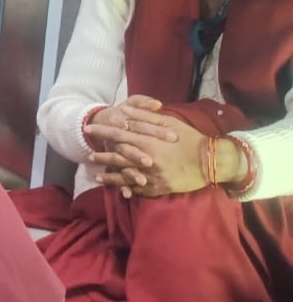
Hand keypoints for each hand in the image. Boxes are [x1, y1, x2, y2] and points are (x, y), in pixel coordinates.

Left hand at [81, 99, 197, 197]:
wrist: (212, 161)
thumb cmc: (190, 138)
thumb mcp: (169, 122)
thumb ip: (145, 116)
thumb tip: (125, 111)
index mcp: (148, 142)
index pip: (118, 134)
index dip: (102, 131)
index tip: (89, 128)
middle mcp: (147, 160)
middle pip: (117, 157)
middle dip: (102, 156)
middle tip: (89, 156)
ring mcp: (152, 176)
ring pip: (125, 176)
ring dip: (110, 176)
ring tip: (97, 175)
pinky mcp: (160, 188)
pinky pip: (140, 190)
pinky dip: (128, 189)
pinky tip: (119, 189)